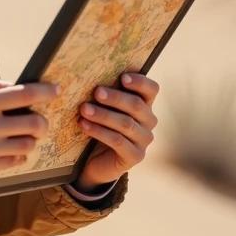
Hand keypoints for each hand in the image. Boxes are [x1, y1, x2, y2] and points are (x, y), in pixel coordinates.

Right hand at [0, 77, 57, 184]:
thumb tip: (12, 84)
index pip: (23, 94)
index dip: (45, 91)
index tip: (56, 90)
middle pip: (35, 123)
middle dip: (42, 120)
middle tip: (38, 119)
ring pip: (29, 144)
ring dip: (31, 138)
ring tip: (22, 134)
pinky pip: (16, 160)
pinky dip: (19, 154)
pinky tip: (10, 148)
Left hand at [71, 73, 158, 191]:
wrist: (95, 161)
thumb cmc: (99, 126)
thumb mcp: (103, 108)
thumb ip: (105, 94)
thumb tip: (92, 74)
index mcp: (144, 105)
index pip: (151, 90)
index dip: (140, 82)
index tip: (122, 77)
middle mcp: (149, 122)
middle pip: (137, 105)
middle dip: (115, 97)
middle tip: (96, 92)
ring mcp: (144, 140)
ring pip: (126, 124)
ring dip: (103, 115)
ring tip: (84, 109)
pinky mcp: (135, 156)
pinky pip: (118, 141)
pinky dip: (100, 131)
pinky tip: (84, 125)